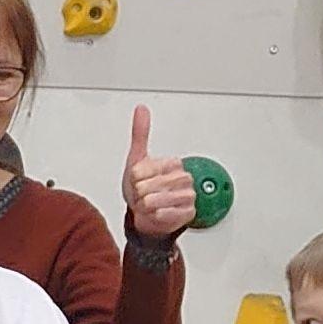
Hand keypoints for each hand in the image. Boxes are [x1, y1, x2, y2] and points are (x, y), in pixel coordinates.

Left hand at [121, 102, 196, 242]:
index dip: (134, 178)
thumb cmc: (142, 188)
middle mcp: (183, 178)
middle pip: (146, 186)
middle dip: (139, 193)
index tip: (138, 180)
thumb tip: (141, 108)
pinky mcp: (188, 212)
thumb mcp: (137, 159)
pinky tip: (156, 212)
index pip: (140, 171)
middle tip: (144, 193)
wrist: (147, 214)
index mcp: (173, 163)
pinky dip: (154, 215)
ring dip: (145, 204)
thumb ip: (140, 133)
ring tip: (149, 203)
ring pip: (154, 200)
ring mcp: (188, 196)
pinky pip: (163, 213)